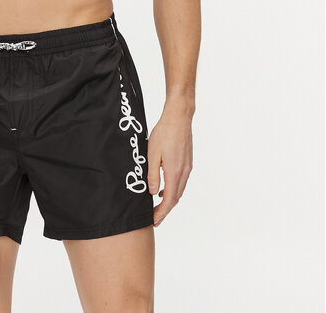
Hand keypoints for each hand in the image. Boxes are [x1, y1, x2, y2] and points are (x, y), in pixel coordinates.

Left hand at [147, 102, 193, 226]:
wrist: (179, 117)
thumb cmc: (164, 133)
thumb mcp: (152, 153)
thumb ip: (152, 174)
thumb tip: (153, 193)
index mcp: (174, 172)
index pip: (169, 200)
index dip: (161, 213)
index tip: (153, 221)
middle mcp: (183, 172)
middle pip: (176, 198)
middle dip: (165, 210)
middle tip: (154, 219)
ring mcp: (187, 167)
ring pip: (179, 191)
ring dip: (169, 201)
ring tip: (157, 207)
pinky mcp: (187, 162)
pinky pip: (180, 182)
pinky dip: (173, 190)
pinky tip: (164, 188)